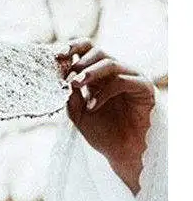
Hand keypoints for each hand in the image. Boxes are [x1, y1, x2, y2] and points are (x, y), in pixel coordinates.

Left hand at [56, 39, 155, 194]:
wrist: (122, 151)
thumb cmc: (102, 133)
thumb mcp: (79, 115)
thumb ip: (71, 97)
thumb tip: (61, 79)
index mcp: (98, 76)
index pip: (87, 51)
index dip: (72, 48)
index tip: (56, 56)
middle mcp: (114, 73)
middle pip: (98, 52)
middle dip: (80, 61)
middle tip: (68, 75)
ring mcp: (130, 77)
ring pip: (110, 63)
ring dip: (90, 72)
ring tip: (75, 84)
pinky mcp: (143, 87)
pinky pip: (122, 81)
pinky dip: (104, 92)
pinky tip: (92, 107)